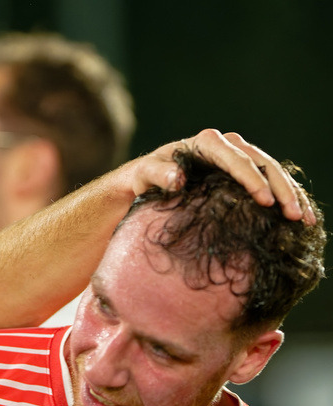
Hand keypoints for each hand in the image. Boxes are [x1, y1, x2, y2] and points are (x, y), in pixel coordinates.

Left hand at [131, 129, 315, 223]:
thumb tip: (177, 178)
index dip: (252, 180)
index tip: (265, 202)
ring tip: (303, 219)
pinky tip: (300, 216)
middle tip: (292, 215)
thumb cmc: (145, 176)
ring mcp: (238, 156)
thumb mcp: (145, 175)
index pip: (236, 159)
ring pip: (272, 171)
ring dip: (291, 194)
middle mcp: (227, 145)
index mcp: (207, 143)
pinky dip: (287, 196)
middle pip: (262, 164)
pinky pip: (271, 181)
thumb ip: (159, 174)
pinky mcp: (244, 171)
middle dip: (280, 189)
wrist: (148, 178)